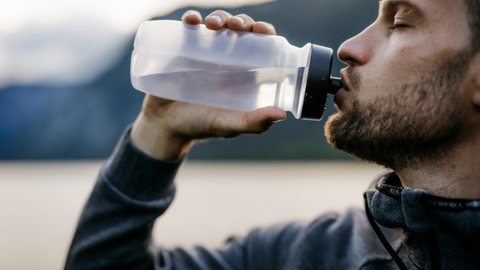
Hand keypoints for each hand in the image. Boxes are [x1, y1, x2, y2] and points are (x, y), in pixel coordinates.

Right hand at [130, 10, 285, 159]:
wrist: (164, 126)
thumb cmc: (201, 125)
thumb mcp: (228, 126)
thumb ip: (253, 123)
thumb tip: (282, 114)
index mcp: (245, 72)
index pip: (261, 44)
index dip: (264, 32)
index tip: (261, 29)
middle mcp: (227, 58)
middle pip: (240, 29)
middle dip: (241, 21)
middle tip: (235, 26)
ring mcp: (204, 51)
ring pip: (217, 23)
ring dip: (219, 17)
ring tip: (213, 25)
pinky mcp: (182, 48)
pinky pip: (189, 27)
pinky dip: (191, 18)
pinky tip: (191, 21)